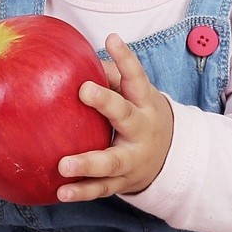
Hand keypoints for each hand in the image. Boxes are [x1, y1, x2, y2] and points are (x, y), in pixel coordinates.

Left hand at [56, 33, 173, 201]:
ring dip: (88, 163)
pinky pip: (102, 188)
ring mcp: (133, 158)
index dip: (126, 57)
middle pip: (126, 115)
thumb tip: (77, 58)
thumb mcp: (135, 94)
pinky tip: (62, 191)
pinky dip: (82, 191)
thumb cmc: (141, 114)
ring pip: (113, 161)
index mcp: (144, 102)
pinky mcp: (122, 181)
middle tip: (85, 91)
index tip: (111, 39)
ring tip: (64, 164)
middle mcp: (141, 129)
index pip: (137, 76)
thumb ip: (110, 77)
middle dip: (106, 103)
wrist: (169, 157)